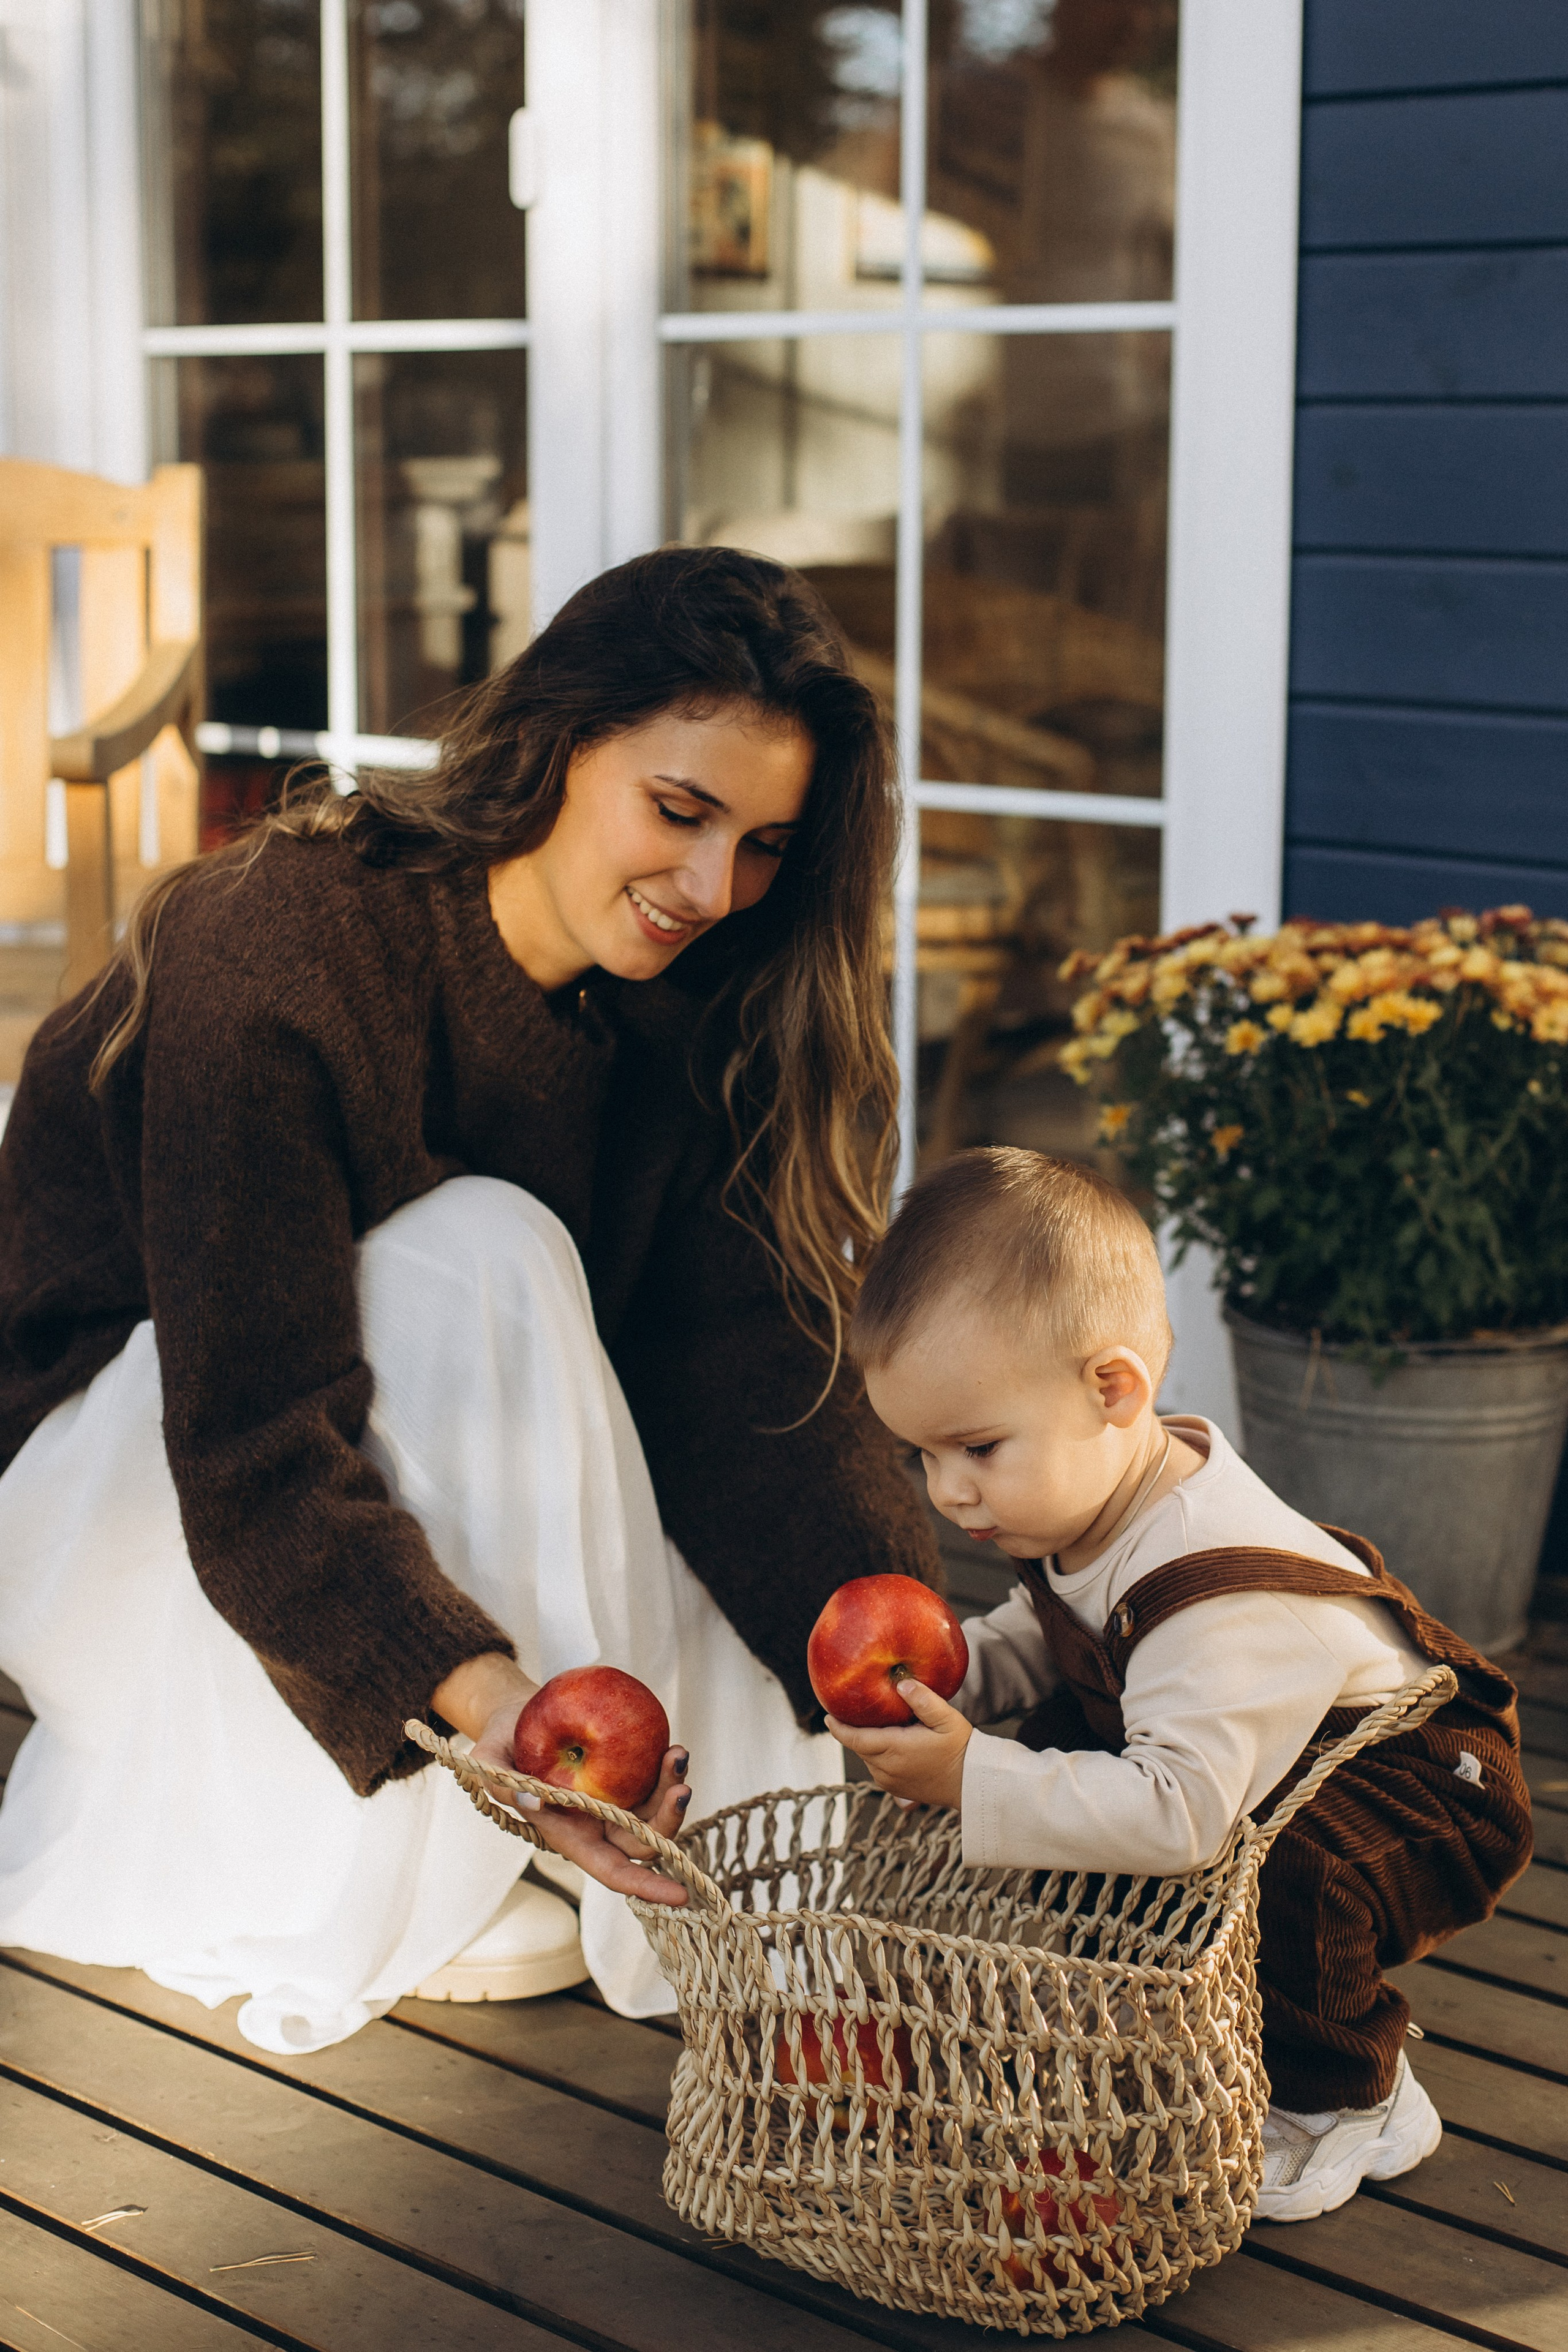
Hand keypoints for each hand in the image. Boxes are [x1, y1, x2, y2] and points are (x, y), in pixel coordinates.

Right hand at [469, 1708, 692, 1908]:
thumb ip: (504, 1786)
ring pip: (658, 1810)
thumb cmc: (500, 1746)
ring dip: (673, 1787)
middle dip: (670, 1821)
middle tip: (682, 1788)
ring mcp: (617, 1798)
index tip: (681, 1895)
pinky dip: (667, 1767)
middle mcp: (601, 1824)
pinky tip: (670, 1746)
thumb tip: (534, 1804)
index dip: (646, 1887)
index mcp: (572, 1836)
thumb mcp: (489, 1764)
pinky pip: (655, 1777)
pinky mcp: (627, 1771)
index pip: (614, 1871)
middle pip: (647, 1841)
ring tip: (677, 1754)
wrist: (515, 1716)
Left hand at [825, 1678, 970, 1809]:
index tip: (828, 1715)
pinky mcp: (896, 1789)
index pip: (855, 1739)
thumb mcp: (946, 1718)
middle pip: (858, 1746)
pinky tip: (886, 1740)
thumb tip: (902, 1683)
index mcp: (895, 1749)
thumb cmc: (961, 1748)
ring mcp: (890, 1782)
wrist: (972, 1783)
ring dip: (866, 1742)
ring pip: (866, 1757)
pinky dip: (875, 1753)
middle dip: (853, 1730)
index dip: (838, 1727)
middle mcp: (887, 1769)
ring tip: (873, 1723)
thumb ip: (923, 1700)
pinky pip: (876, 1767)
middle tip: (854, 1709)